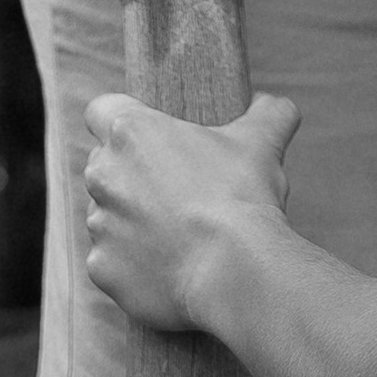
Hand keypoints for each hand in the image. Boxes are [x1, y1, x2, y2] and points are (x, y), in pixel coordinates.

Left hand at [83, 90, 298, 331]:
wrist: (234, 270)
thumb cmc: (242, 196)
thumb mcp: (263, 140)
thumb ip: (267, 112)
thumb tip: (276, 106)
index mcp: (130, 132)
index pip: (101, 110)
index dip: (124, 118)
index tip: (150, 134)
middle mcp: (104, 174)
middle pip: (107, 164)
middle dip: (134, 174)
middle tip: (177, 187)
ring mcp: (99, 225)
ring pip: (108, 214)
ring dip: (133, 220)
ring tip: (179, 233)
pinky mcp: (102, 268)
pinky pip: (113, 261)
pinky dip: (134, 263)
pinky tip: (170, 266)